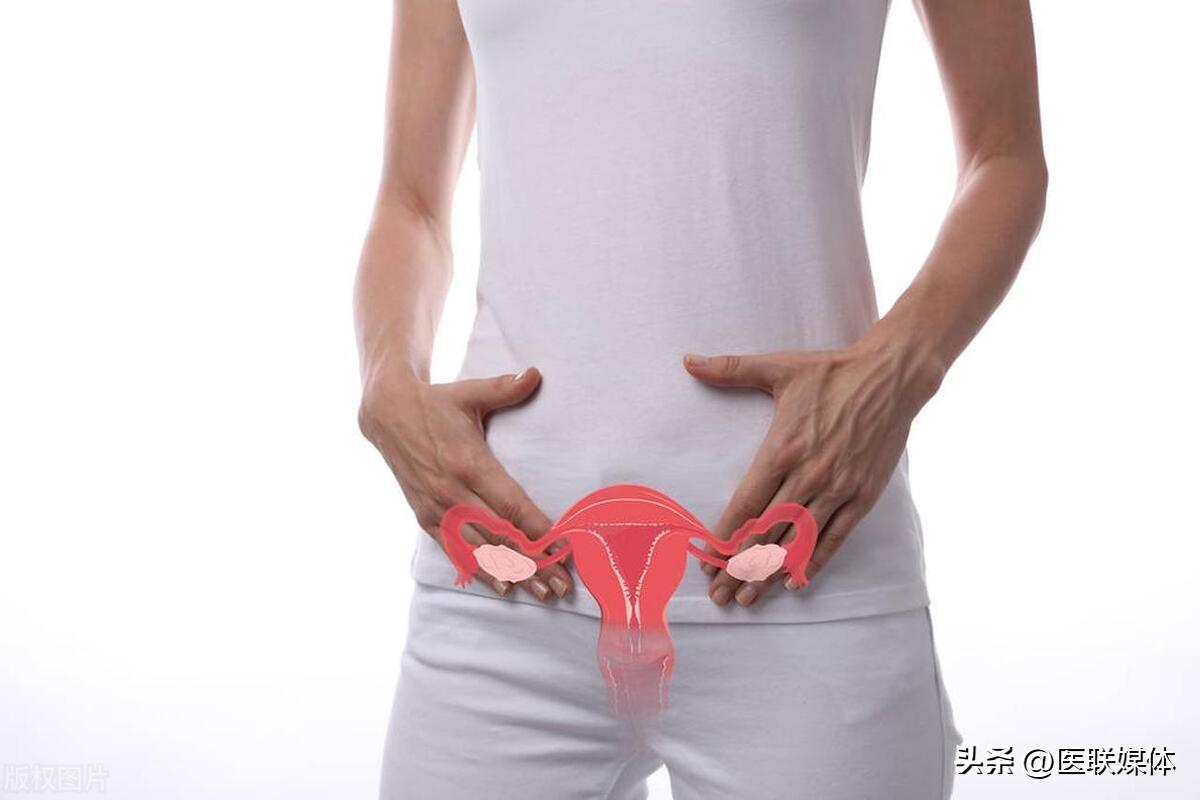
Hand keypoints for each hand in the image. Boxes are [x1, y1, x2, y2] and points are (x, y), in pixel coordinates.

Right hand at [358, 367, 573, 601]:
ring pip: (480, 550)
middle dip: (534, 563)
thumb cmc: (436, 403)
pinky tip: (504, 588)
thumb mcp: (469, 392)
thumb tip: (535, 374)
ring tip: (542, 593)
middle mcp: (453, 492)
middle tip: (562, 585)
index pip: (511, 505)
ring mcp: (437, 509)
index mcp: (469, 463)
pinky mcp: (426, 518)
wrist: (386, 414)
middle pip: (500, 537)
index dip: (538, 531)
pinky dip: (480, 570)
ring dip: (513, 574)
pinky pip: (456, 551)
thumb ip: (504, 388)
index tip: (563, 549)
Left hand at [683, 342, 940, 606]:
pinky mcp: (863, 495)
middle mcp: (809, 474)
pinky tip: (794, 582)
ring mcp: (838, 488)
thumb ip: (730, 369)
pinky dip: (814, 562)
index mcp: (783, 448)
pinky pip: (835, 538)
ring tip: (747, 600)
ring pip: (797, 542)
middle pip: (766, 532)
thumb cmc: (832, 372)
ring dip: (770, 574)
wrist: (892, 376)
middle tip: (718, 595)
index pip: (746, 504)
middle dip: (739, 567)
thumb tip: (688, 361)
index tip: (706, 560)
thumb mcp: (779, 367)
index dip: (724, 537)